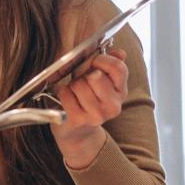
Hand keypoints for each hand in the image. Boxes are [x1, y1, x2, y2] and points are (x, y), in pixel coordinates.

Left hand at [51, 48, 127, 169]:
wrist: (78, 131)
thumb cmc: (88, 100)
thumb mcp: (104, 82)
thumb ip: (112, 65)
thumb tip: (119, 52)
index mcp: (121, 92)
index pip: (118, 68)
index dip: (102, 60)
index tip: (94, 63)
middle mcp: (113, 106)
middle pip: (95, 75)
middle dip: (84, 75)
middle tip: (82, 82)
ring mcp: (96, 115)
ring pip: (79, 84)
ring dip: (72, 85)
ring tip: (76, 94)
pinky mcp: (78, 120)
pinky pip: (65, 93)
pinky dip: (63, 93)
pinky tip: (68, 101)